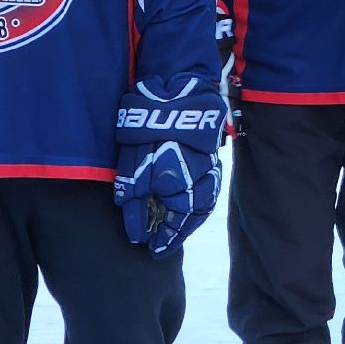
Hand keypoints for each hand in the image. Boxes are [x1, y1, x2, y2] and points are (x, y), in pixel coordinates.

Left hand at [114, 75, 224, 255]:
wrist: (174, 91)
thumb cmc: (147, 132)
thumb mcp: (131, 171)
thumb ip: (133, 206)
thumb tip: (137, 235)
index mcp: (182, 190)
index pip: (176, 227)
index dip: (164, 241)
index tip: (153, 251)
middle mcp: (202, 183)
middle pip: (193, 217)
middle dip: (177, 231)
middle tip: (162, 240)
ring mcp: (211, 168)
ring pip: (203, 202)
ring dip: (189, 216)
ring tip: (173, 223)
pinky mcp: (213, 156)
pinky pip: (208, 187)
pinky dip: (196, 199)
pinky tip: (185, 198)